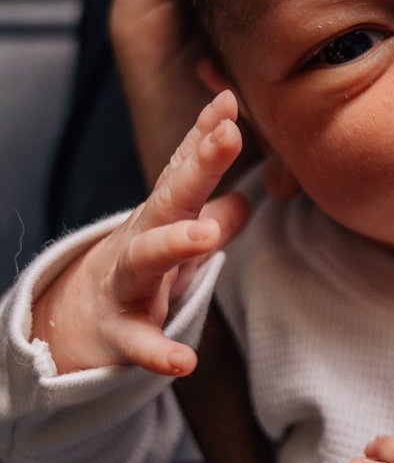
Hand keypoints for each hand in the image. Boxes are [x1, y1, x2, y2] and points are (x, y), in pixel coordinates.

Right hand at [32, 92, 248, 375]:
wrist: (80, 323)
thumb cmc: (142, 271)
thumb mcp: (176, 239)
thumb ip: (208, 212)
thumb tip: (245, 197)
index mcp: (161, 216)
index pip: (185, 168)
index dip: (206, 135)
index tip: (230, 100)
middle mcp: (142, 240)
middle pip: (170, 197)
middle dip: (198, 165)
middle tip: (227, 135)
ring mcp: (129, 285)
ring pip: (147, 259)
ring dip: (177, 243)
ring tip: (207, 235)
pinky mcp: (122, 332)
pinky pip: (141, 344)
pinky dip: (160, 353)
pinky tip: (184, 362)